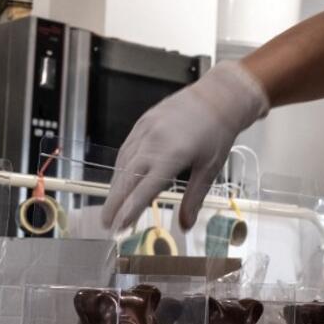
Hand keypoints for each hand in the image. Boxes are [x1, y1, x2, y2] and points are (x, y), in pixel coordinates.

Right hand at [101, 61, 268, 230]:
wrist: (217, 97)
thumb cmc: (217, 132)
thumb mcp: (210, 169)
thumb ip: (194, 198)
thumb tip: (185, 225)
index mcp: (172, 155)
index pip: (144, 189)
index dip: (130, 209)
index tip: (119, 226)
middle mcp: (154, 142)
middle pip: (126, 178)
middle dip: (114, 202)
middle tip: (106, 223)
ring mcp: (145, 130)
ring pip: (123, 163)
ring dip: (116, 186)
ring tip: (112, 206)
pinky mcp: (143, 122)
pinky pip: (126, 148)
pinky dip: (121, 167)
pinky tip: (120, 180)